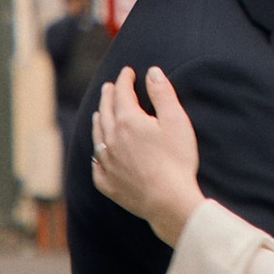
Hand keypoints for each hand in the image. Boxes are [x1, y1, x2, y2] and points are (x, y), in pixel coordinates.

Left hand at [92, 67, 205, 245]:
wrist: (168, 201)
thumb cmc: (176, 160)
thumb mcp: (176, 121)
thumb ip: (163, 93)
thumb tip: (152, 72)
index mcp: (128, 121)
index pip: (122, 93)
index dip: (125, 80)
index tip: (128, 72)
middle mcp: (112, 139)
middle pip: (106, 112)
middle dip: (108, 96)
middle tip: (109, 87)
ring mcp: (108, 163)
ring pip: (98, 137)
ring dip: (99, 121)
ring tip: (99, 114)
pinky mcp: (109, 184)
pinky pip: (97, 166)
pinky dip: (97, 155)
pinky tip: (99, 154)